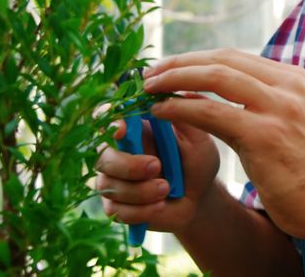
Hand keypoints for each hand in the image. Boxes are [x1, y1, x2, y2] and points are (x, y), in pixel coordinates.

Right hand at [95, 107, 221, 234]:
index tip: (122, 129)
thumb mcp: (198, 138)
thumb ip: (184, 116)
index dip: (108, 122)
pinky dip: (141, 210)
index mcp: (134, 130)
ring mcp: (114, 181)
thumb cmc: (197, 162)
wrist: (201, 199)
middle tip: (156, 166)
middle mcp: (118, 152)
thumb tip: (166, 94)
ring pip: (110, 185)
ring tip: (166, 189)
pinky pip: (117, 211)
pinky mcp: (117, 207)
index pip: (107, 118)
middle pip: (103, 156)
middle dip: (128, 164)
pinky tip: (159, 205)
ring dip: (140, 189)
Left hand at [143, 48, 304, 240]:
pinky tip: (161, 113)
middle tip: (149, 74)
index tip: (168, 67)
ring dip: (174, 80)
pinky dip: (180, 108)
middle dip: (180, 63)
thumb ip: (260, 102)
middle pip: (222, 60)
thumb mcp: (287, 123)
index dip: (195, 58)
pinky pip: (210, 112)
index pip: (234, 56)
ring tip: (147, 90)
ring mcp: (278, 108)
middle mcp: (289, 86)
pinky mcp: (264, 135)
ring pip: (215, 78)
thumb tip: (216, 87)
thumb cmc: (303, 171)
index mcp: (294, 79)